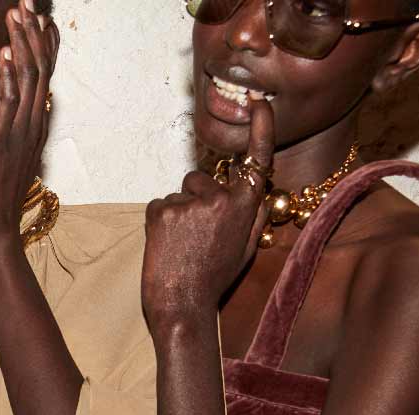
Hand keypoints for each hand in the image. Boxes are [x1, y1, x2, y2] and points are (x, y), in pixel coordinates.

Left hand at [0, 0, 59, 249]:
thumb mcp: (7, 154)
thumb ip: (11, 130)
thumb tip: (10, 112)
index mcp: (36, 123)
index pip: (45, 75)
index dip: (45, 44)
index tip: (42, 19)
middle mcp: (34, 122)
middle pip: (40, 67)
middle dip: (34, 32)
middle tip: (28, 3)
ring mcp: (21, 130)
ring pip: (28, 77)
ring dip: (22, 42)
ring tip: (16, 15)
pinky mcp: (2, 138)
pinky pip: (9, 100)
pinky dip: (8, 74)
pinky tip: (3, 52)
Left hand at [144, 97, 276, 323]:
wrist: (182, 306)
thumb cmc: (214, 279)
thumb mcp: (246, 248)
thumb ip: (253, 217)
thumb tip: (260, 194)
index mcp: (246, 206)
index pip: (257, 161)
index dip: (260, 130)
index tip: (258, 104)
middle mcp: (221, 199)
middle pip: (202, 178)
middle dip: (196, 198)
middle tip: (195, 234)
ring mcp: (191, 204)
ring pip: (179, 192)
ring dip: (177, 210)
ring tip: (180, 242)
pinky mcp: (163, 212)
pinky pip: (158, 204)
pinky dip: (157, 221)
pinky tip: (164, 244)